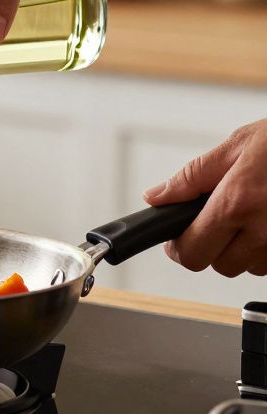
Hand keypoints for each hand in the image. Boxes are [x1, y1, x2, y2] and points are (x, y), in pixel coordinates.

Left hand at [143, 119, 266, 276]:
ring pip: (250, 267)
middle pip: (219, 266)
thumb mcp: (238, 146)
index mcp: (238, 202)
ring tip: (254, 213)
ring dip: (244, 248)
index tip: (178, 238)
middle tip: (216, 221)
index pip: (192, 252)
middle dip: (211, 247)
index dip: (179, 247)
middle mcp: (265, 229)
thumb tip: (157, 197)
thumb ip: (192, 177)